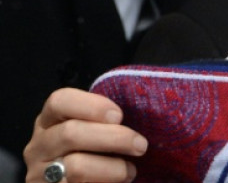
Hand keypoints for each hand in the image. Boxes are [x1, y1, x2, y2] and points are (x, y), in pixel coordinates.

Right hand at [23, 88, 146, 182]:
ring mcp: (40, 173)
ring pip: (76, 166)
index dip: (92, 105)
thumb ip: (103, 121)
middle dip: (113, 137)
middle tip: (141, 145)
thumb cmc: (91, 154)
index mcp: (49, 121)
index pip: (59, 101)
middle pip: (71, 133)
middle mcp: (39, 145)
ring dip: (113, 167)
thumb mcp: (91, 132)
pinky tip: (119, 182)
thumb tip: (138, 110)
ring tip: (131, 171)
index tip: (119, 115)